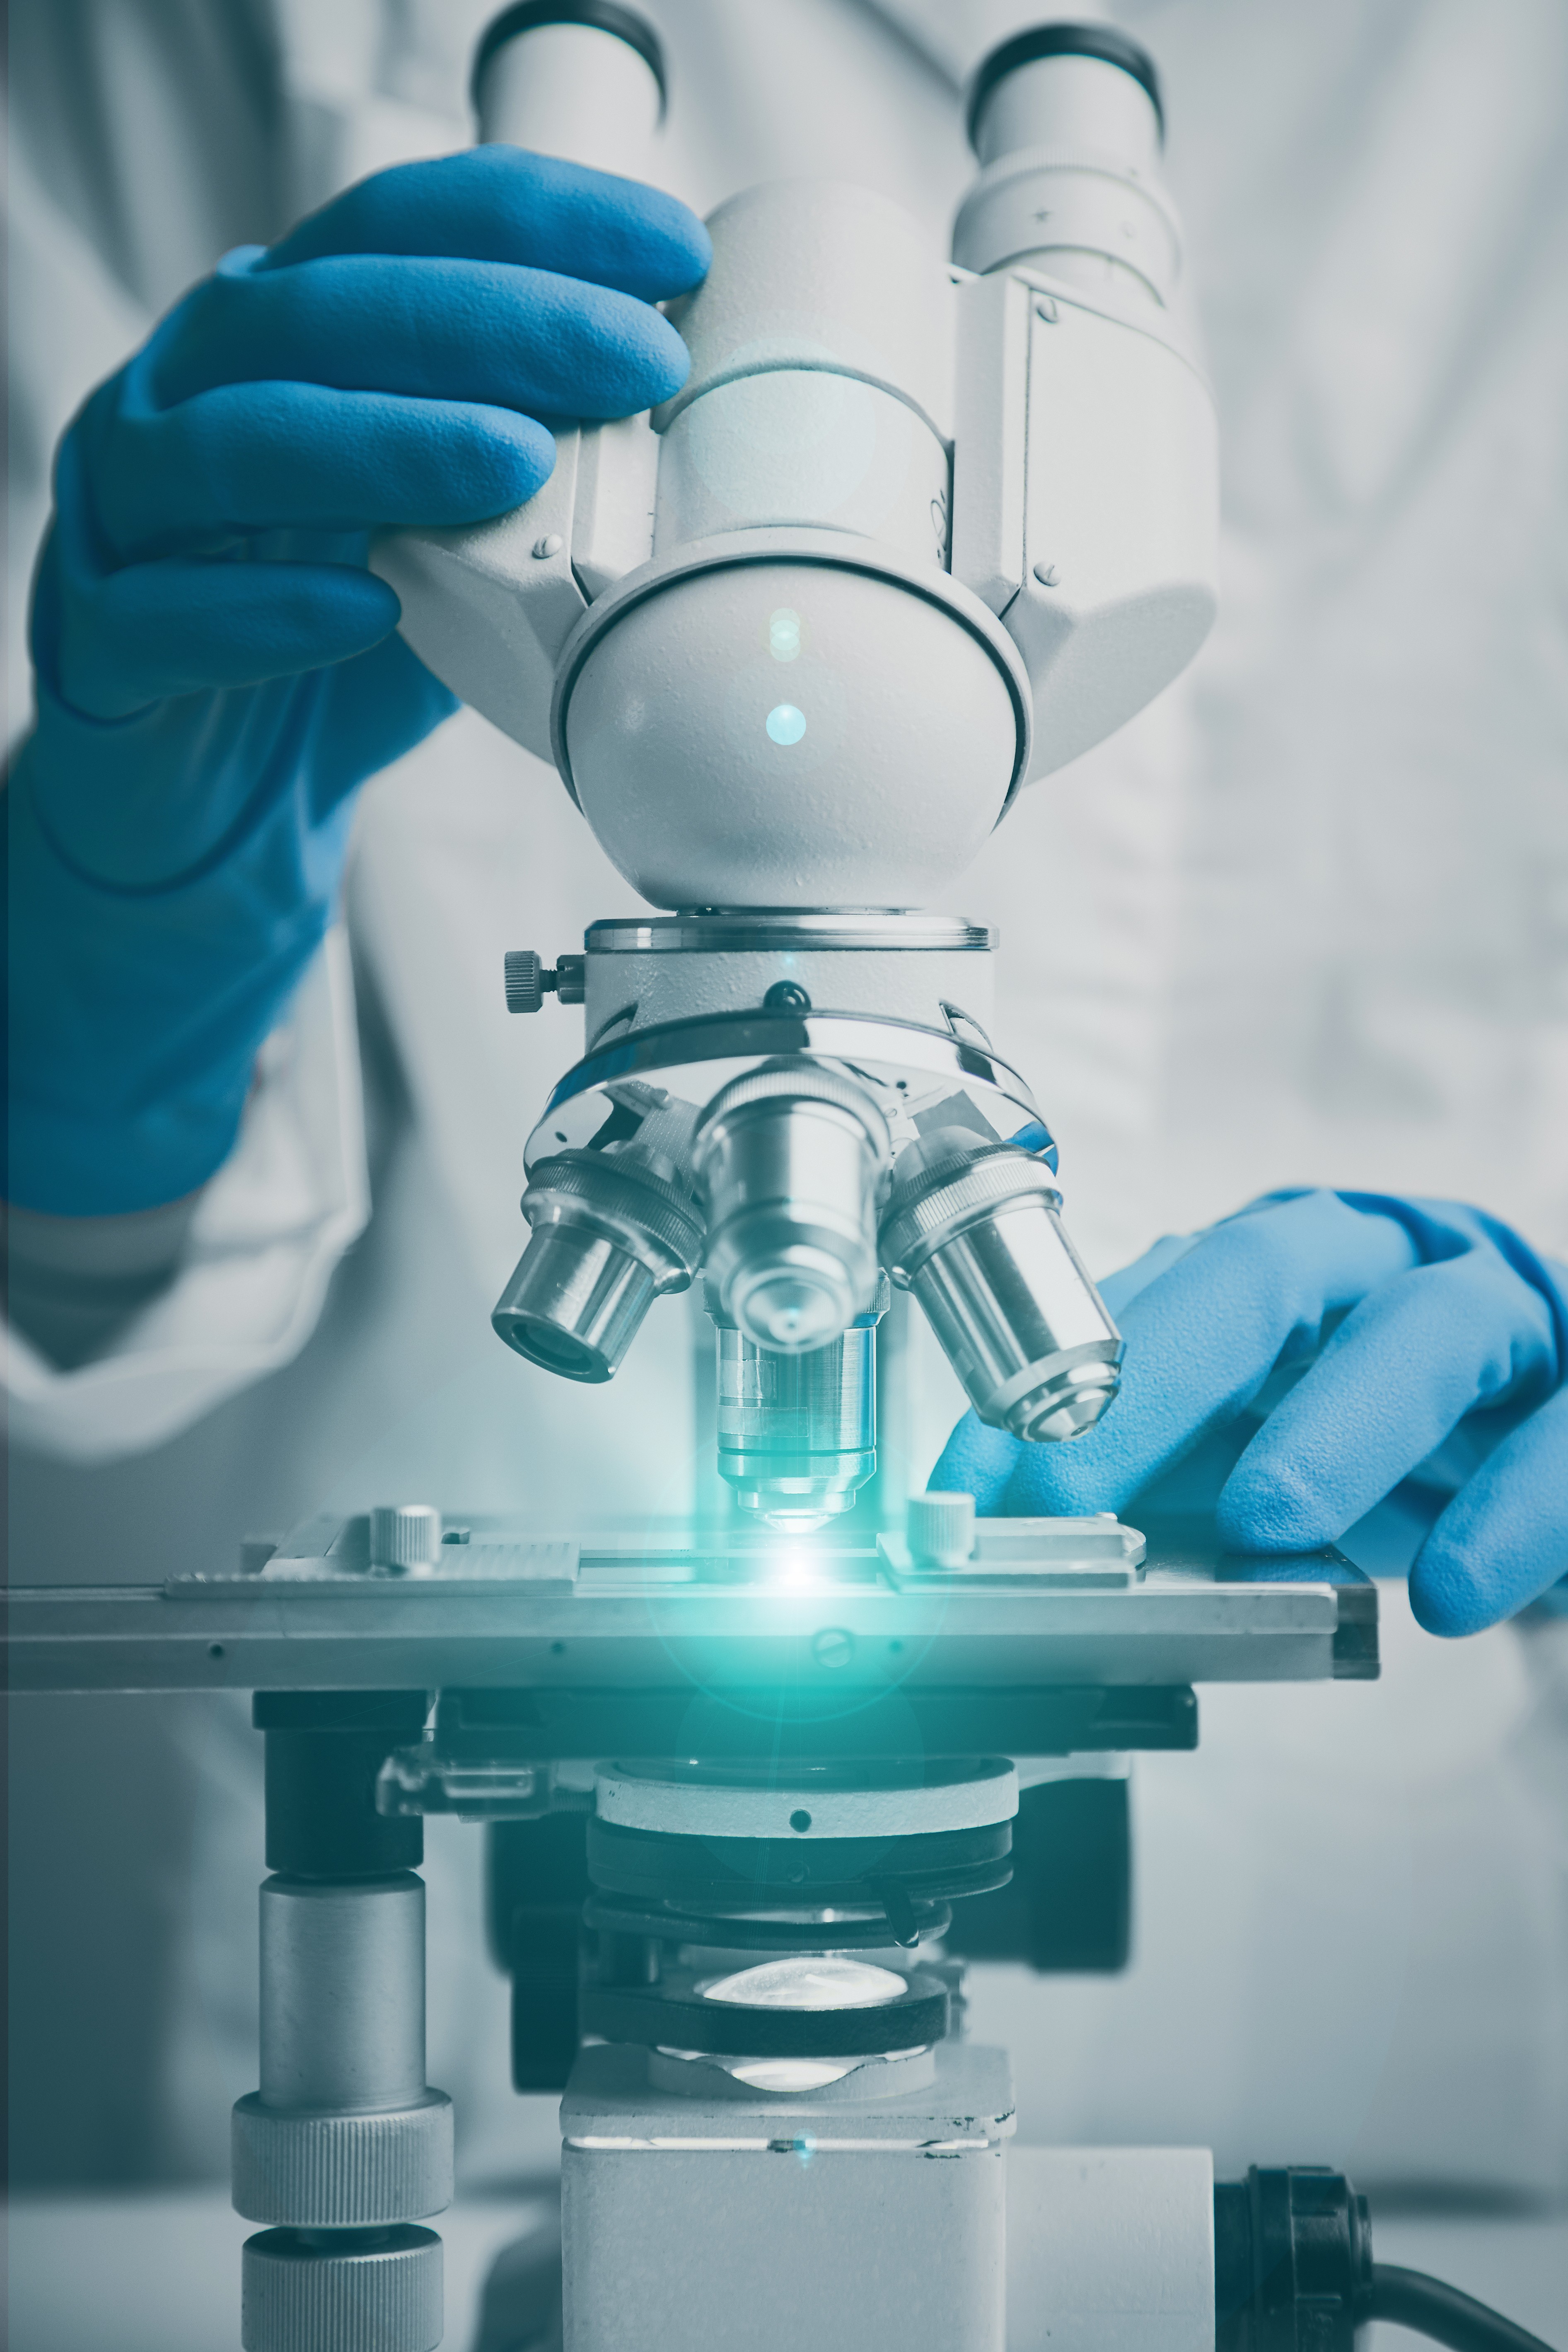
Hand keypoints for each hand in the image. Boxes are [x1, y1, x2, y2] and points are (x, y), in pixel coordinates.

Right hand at [7, 148, 708, 1214]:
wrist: (212, 804)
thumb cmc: (341, 647)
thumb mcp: (456, 545)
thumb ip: (536, 481)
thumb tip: (704, 451)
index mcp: (279, 339)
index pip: (397, 229)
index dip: (535, 224)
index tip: (673, 256)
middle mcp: (189, 393)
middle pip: (323, 313)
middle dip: (492, 324)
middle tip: (633, 358)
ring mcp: (126, 513)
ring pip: (232, 443)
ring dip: (383, 442)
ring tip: (516, 460)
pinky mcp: (97, 640)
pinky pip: (164, 613)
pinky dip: (266, 609)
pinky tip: (364, 610)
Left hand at [931, 1190, 1567, 1635]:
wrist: (1553, 1440)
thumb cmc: (1389, 1437)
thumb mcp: (1259, 1448)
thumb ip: (1163, 1485)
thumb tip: (1031, 1550)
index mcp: (1272, 1267)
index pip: (1139, 1303)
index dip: (1048, 1392)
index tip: (970, 1490)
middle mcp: (1373, 1262)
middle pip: (1264, 1277)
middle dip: (1158, 1381)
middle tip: (1075, 1493)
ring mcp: (1495, 1311)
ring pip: (1427, 1329)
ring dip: (1336, 1430)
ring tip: (1267, 1528)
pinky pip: (1558, 1436)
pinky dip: (1507, 1514)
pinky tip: (1452, 1592)